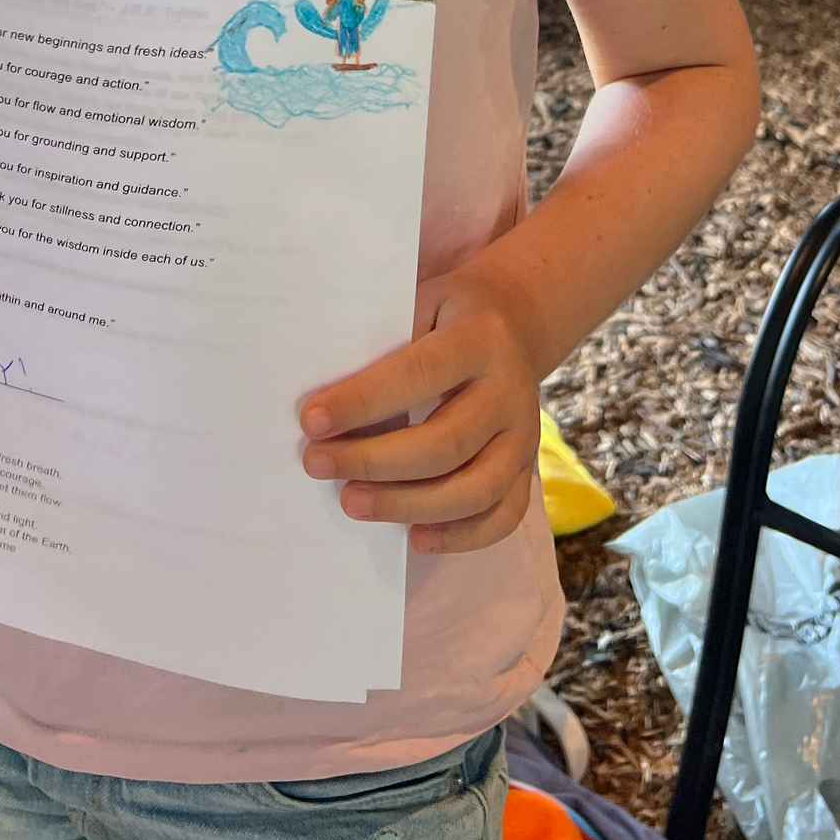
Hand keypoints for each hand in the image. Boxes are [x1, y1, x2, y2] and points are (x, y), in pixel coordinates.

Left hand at [298, 270, 541, 554]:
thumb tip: (326, 402)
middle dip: (374, 460)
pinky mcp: (527, 469)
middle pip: (446, 442)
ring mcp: (526, 436)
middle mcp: (511, 390)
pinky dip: (460, 536)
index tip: (312, 421)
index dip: (363, 401)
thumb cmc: (446, 316)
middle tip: (317, 463)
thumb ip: (385, 342)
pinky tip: (414, 537)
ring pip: (475, 489)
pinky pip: (503, 517)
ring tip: (351, 502)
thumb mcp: (420, 303)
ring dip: (407, 504)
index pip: (419, 374)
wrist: (514, 326)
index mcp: (480, 340)